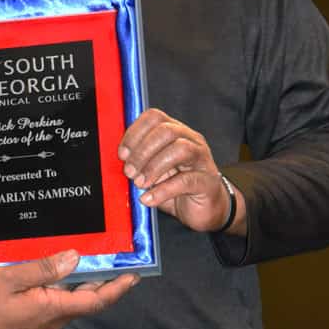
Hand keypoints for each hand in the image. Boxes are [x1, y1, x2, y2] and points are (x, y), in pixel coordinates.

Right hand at [0, 250, 137, 328]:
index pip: (95, 299)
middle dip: (106, 282)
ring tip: (93, 261)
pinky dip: (68, 287)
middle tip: (118, 260)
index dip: (117, 287)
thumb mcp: (9, 278)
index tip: (134, 275)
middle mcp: (53, 317)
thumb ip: (42, 268)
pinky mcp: (32, 319)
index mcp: (52, 307)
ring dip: (87, 284)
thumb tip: (75, 258)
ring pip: (73, 300)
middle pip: (88, 300)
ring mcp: (42, 320)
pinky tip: (60, 272)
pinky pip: (58, 301)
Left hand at [118, 108, 243, 232]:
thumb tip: (119, 161)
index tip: (122, 154)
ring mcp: (202, 159)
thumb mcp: (152, 172)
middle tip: (130, 172)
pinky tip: (148, 199)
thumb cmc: (175, 188)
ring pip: (180, 149)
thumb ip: (138, 163)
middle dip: (142, 151)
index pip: (154, 117)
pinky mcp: (208, 181)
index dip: (135, 133)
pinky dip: (163, 190)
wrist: (204, 210)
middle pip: (166, 131)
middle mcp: (191, 140)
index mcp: (175, 132)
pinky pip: (186, 181)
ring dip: (153, 167)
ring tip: (140, 184)